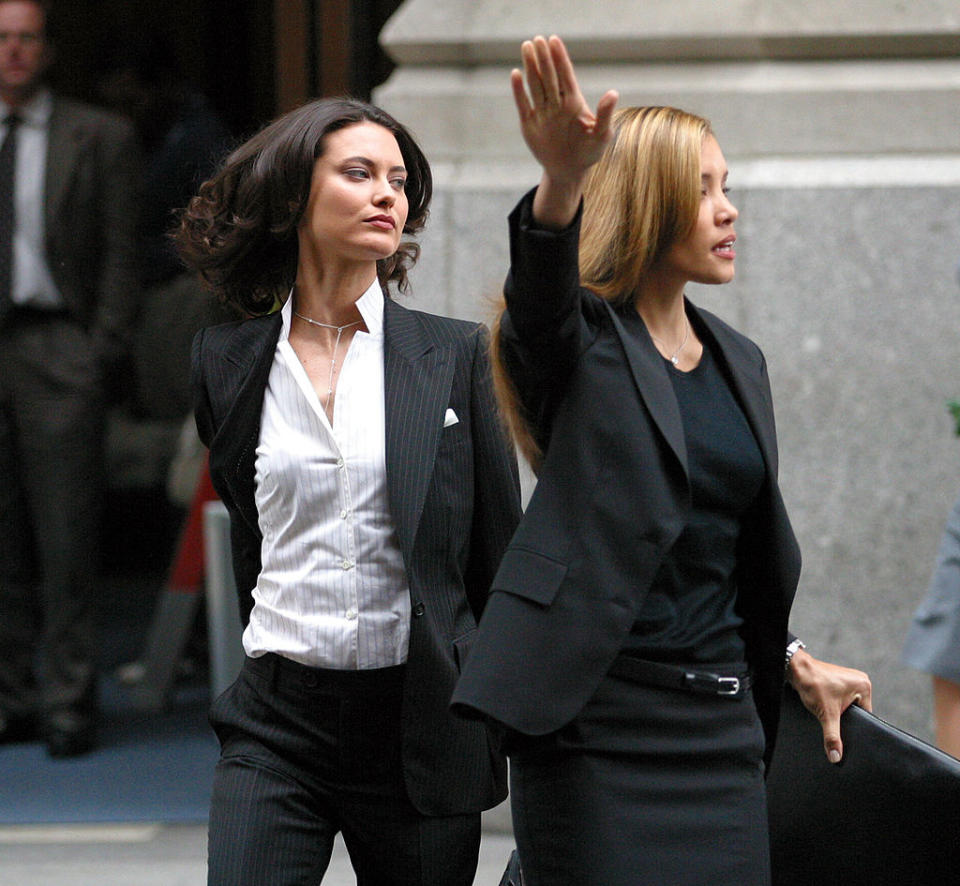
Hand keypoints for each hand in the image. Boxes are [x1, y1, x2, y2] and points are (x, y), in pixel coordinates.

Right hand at [512, 35, 617, 227]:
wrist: (569, 172)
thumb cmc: (589, 153)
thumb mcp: (601, 136)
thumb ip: (605, 114)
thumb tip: (613, 92)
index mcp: (574, 102)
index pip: (565, 76)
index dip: (560, 58)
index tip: (554, 40)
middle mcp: (557, 104)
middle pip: (549, 76)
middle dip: (544, 58)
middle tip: (537, 39)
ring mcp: (542, 113)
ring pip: (535, 85)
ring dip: (531, 67)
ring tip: (527, 46)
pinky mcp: (529, 124)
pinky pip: (523, 104)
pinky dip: (519, 91)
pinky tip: (516, 74)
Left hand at [788, 648, 871, 763]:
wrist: (795, 669)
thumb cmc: (813, 684)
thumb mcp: (826, 714)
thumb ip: (833, 737)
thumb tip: (836, 757)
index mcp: (864, 686)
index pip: (867, 715)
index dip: (856, 726)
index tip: (847, 732)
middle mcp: (859, 681)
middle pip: (856, 710)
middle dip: (845, 718)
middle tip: (835, 720)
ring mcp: (847, 679)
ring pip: (846, 705)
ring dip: (837, 711)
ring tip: (829, 712)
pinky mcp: (836, 680)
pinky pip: (839, 698)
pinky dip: (832, 704)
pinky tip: (825, 707)